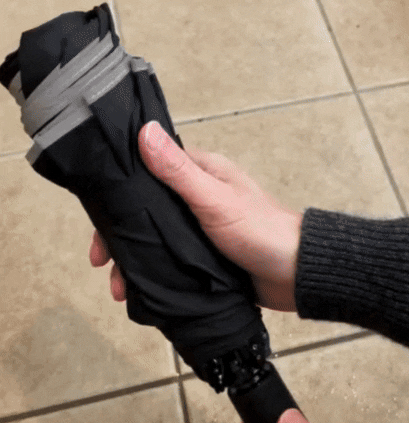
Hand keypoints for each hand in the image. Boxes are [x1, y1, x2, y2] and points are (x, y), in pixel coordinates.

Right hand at [88, 120, 302, 311]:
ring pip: (156, 238)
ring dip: (135, 261)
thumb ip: (178, 171)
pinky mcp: (205, 254)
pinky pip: (170, 260)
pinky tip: (139, 291)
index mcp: (203, 173)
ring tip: (121, 287)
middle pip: (147, 209)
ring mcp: (201, 227)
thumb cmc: (263, 231)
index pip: (149, 171)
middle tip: (103, 261)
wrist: (294, 274)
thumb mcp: (215, 199)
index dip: (121, 193)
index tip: (99, 218)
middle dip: (122, 235)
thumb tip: (145, 131)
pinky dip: (153, 273)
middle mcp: (199, 196)